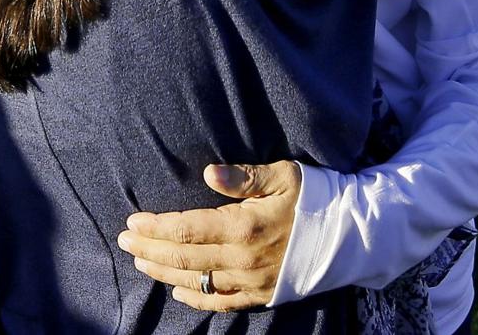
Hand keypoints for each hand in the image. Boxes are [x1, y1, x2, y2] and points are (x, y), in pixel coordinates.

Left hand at [117, 161, 300, 311]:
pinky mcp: (261, 296)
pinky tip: (177, 291)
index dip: (155, 228)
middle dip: (149, 249)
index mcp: (243, 227)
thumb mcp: (284, 175)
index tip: (131, 222)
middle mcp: (242, 260)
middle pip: (184, 257)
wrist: (352, 235)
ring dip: (164, 272)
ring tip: (141, 262)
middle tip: (124, 241)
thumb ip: (243, 177)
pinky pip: (220, 303)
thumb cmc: (317, 196)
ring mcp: (250, 282)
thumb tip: (208, 175)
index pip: (186, 229)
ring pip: (196, 282)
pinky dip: (195, 298)